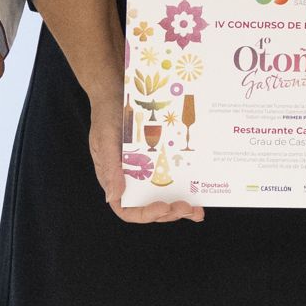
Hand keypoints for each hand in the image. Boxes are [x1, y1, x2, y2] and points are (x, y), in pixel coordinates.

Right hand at [89, 96, 200, 224]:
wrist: (118, 90)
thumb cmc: (107, 114)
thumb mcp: (105, 139)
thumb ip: (109, 168)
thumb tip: (113, 198)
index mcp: (114, 179)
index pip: (126, 209)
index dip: (145, 214)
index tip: (163, 207)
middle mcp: (131, 180)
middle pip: (149, 208)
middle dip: (169, 212)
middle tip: (187, 208)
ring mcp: (147, 172)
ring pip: (164, 199)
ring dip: (181, 209)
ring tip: (197, 210)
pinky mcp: (159, 161)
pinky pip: (173, 180)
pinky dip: (187, 191)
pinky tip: (201, 194)